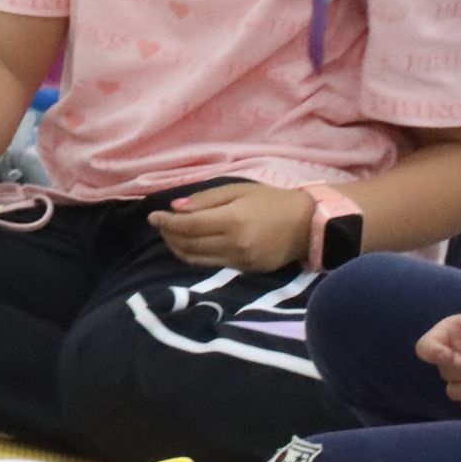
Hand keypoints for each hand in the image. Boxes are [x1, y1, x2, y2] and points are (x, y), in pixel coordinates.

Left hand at [149, 181, 313, 273]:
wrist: (307, 225)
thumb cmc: (271, 201)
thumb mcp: (239, 190)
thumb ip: (206, 200)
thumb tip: (175, 208)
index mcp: (232, 221)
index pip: (189, 226)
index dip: (167, 222)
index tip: (153, 216)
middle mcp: (234, 245)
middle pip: (189, 244)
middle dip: (169, 234)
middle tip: (160, 224)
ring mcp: (240, 261)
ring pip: (196, 259)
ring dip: (178, 247)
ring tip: (170, 235)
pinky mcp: (245, 271)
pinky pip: (211, 264)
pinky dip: (195, 255)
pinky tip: (189, 245)